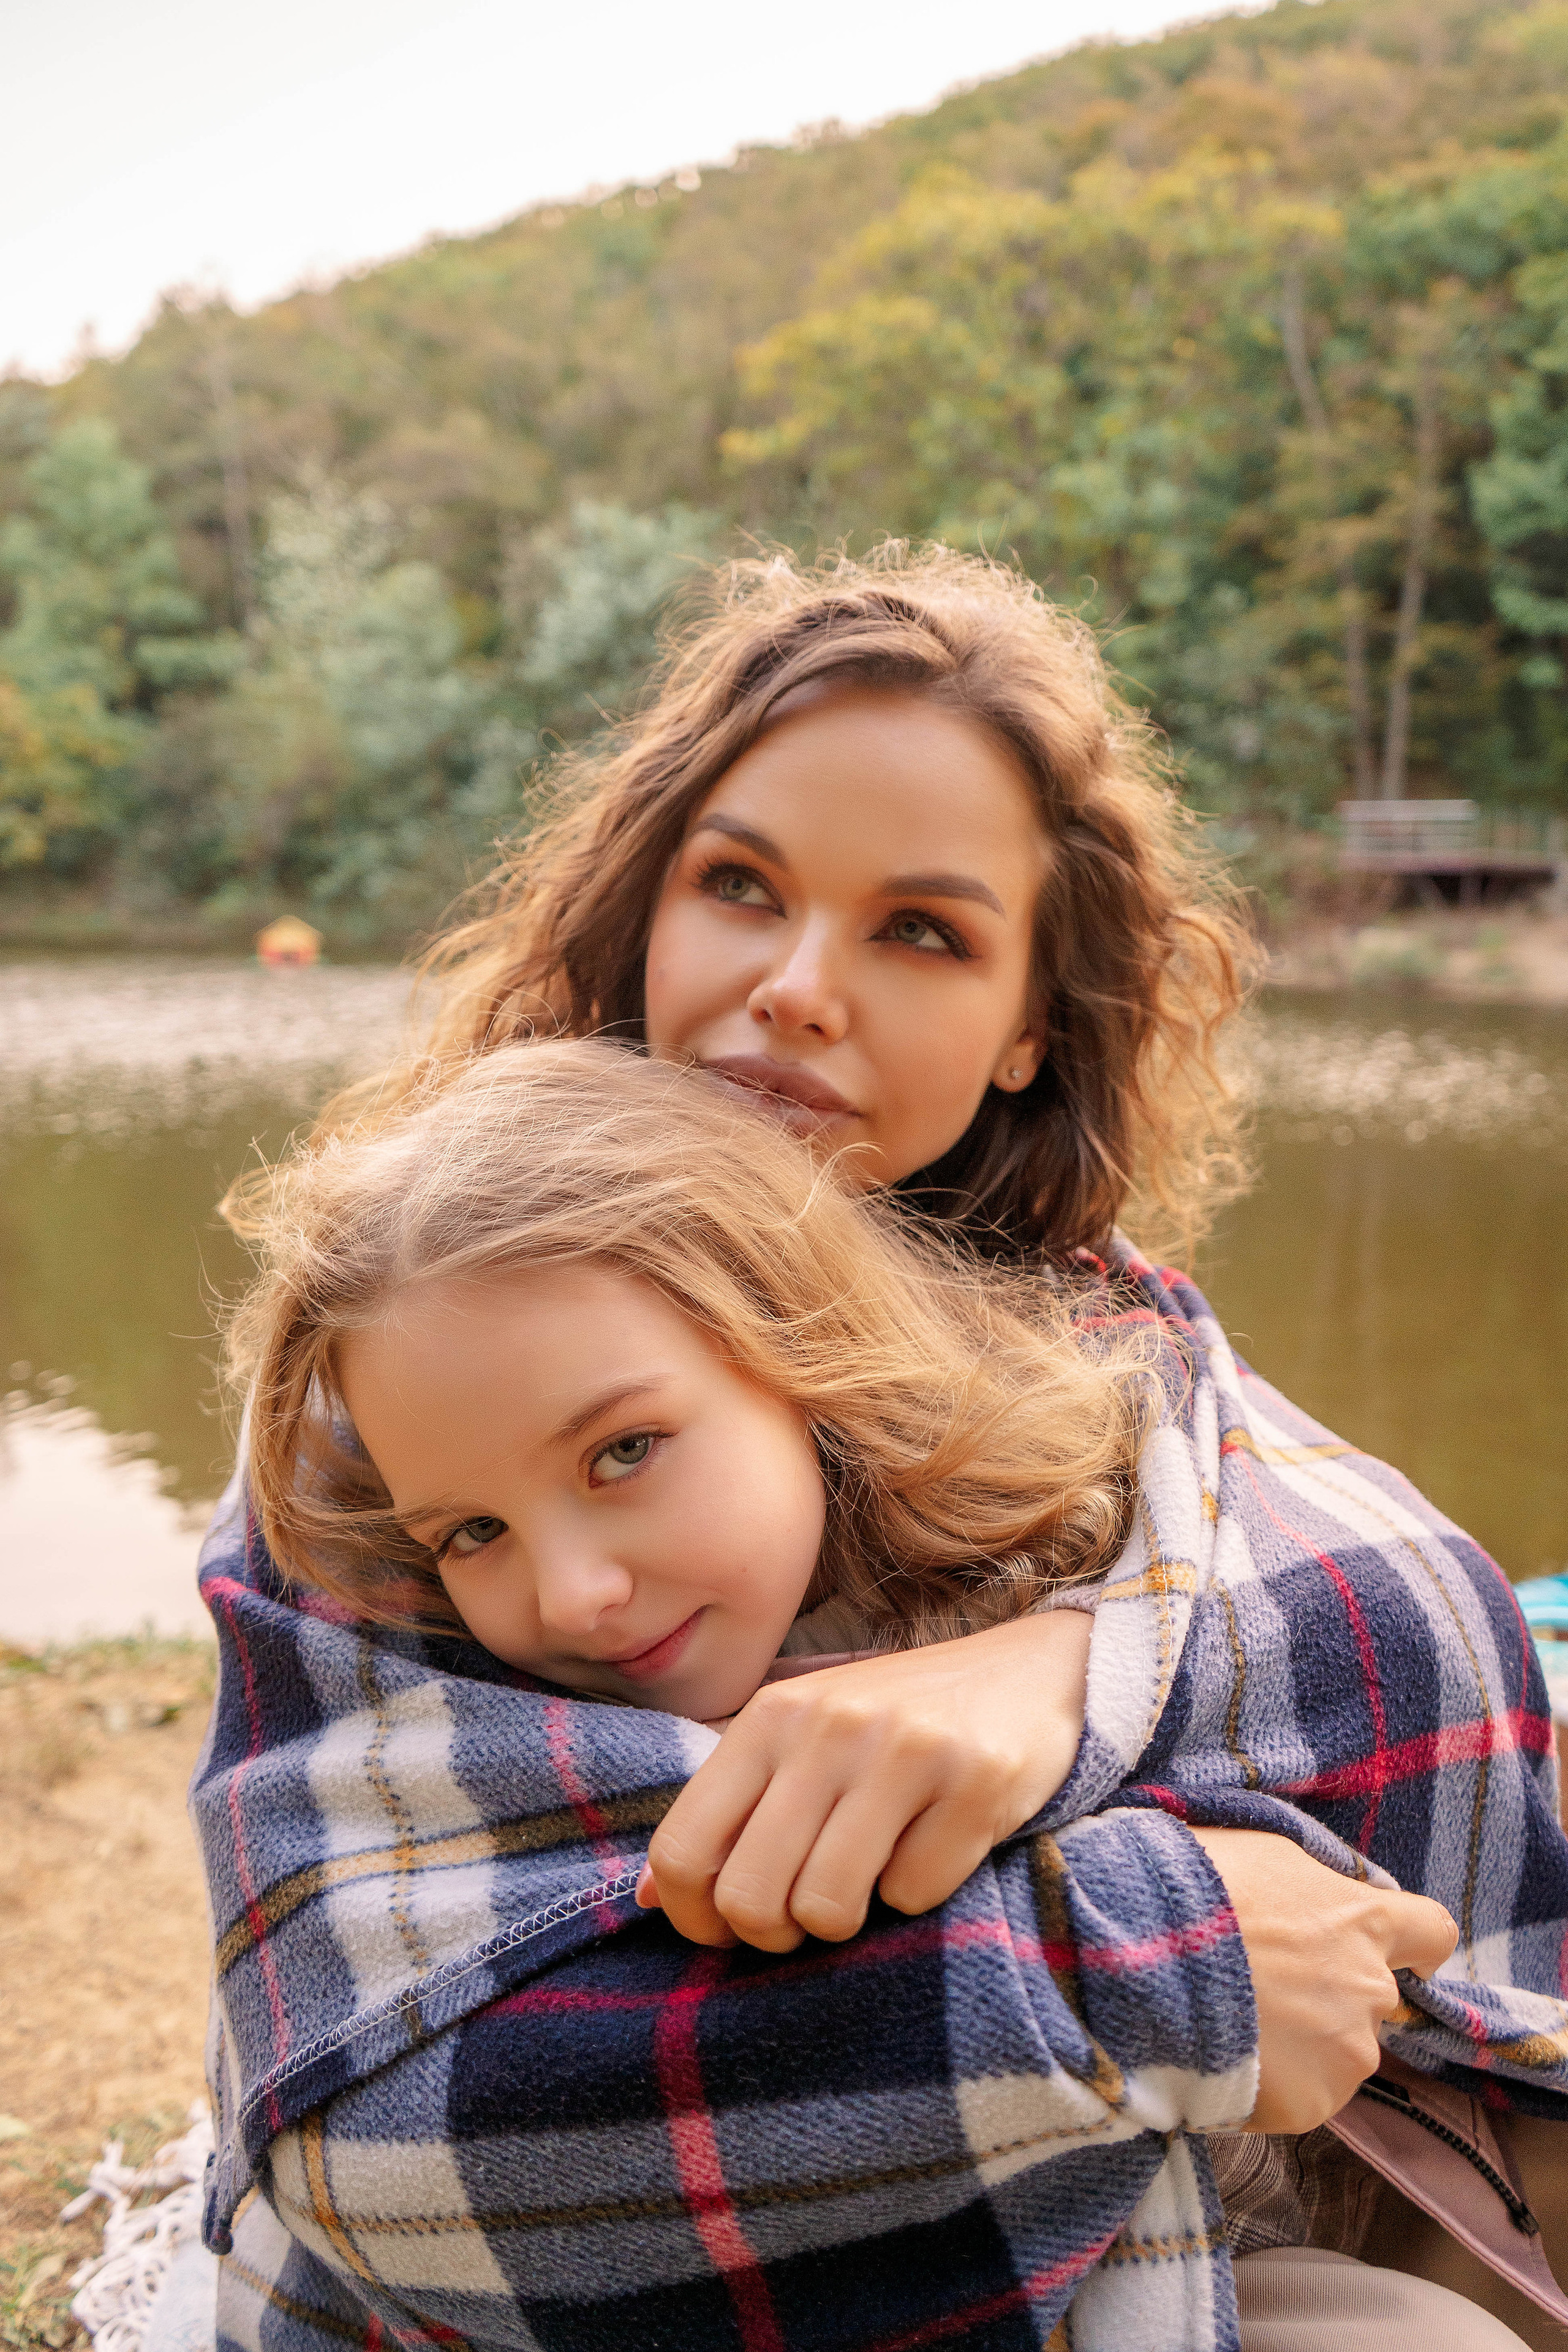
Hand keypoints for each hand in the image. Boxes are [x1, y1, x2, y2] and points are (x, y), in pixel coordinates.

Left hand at [639, 1609, 1091, 1950]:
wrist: (1029, 1671)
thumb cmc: (897, 1722)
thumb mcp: (802, 1741)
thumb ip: (730, 1809)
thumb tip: (653, 1897)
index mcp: (768, 1718)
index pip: (682, 1849)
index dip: (695, 1918)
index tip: (728, 1929)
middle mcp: (826, 1727)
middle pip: (748, 1895)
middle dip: (774, 1933)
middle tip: (807, 1915)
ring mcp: (901, 1751)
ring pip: (825, 1907)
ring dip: (846, 1921)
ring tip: (869, 1879)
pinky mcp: (974, 1782)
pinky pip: (913, 1895)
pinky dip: (920, 1892)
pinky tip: (935, 1844)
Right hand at [1190, 1826, 1457, 2132]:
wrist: (1144, 1960)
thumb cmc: (1196, 1889)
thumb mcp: (1260, 1852)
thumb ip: (1308, 1881)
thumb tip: (1314, 1894)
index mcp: (1362, 1920)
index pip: (1431, 1931)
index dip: (1414, 1946)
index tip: (1395, 1954)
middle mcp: (1371, 1988)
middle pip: (1370, 1997)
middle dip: (1327, 1995)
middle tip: (1262, 1986)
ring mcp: (1348, 2052)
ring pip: (1335, 2050)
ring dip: (1298, 2043)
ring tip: (1231, 2024)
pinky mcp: (1314, 2104)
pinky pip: (1302, 2096)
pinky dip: (1271, 2085)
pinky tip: (1225, 2057)